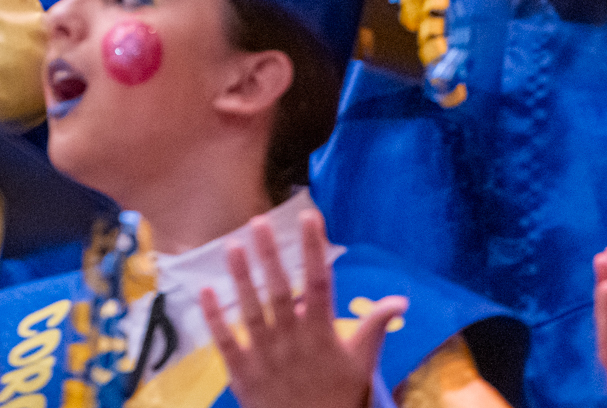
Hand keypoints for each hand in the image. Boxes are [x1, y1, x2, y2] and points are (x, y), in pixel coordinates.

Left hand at [197, 210, 404, 407]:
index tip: (310, 217)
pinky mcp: (244, 373)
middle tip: (258, 222)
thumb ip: (375, 327)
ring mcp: (266, 356)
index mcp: (322, 334)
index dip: (314, 249)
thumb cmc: (339, 397)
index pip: (319, 283)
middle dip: (270, 256)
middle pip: (280, 292)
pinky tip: (205, 291)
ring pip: (251, 312)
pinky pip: (226, 342)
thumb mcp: (362, 363)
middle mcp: (293, 341)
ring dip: (241, 279)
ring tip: (232, 246)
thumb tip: (400, 299)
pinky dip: (215, 319)